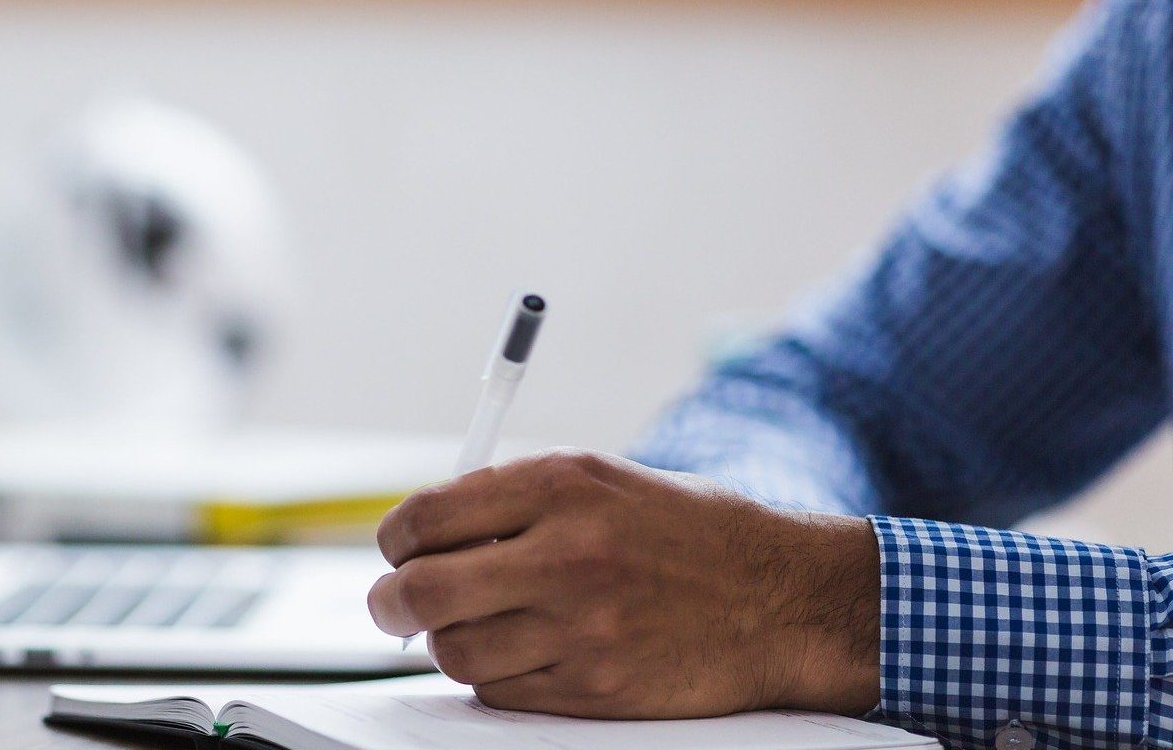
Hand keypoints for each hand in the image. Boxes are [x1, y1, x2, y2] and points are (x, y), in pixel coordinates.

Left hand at [368, 448, 879, 718]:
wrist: (782, 599)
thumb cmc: (690, 534)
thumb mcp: (603, 481)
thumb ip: (514, 499)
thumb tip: (424, 532)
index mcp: (562, 485)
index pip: (427, 516)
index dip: (395, 539)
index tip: (398, 549)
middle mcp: (566, 552)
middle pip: (421, 591)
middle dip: (391, 602)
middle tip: (393, 604)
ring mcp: (580, 627)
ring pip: (453, 651)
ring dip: (449, 642)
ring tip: (477, 626)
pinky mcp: (594, 689)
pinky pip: (499, 691)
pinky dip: (495, 677)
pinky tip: (525, 652)